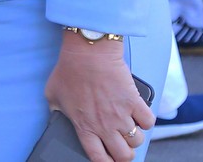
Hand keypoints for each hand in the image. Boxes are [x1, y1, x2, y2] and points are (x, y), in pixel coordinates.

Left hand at [44, 33, 153, 161]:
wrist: (88, 52)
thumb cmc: (68, 70)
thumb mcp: (53, 94)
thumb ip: (56, 111)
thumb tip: (56, 118)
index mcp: (84, 126)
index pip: (98, 157)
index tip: (108, 161)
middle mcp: (105, 125)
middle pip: (123, 155)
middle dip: (123, 155)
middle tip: (121, 147)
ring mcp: (121, 115)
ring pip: (137, 141)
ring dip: (134, 137)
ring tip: (128, 128)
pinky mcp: (135, 102)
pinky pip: (149, 122)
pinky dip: (145, 120)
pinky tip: (138, 114)